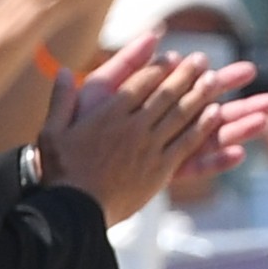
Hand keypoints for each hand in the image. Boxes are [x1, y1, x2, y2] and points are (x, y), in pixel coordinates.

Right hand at [36, 34, 221, 225]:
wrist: (76, 211)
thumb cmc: (61, 172)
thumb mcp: (52, 131)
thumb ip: (61, 98)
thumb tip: (65, 70)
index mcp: (109, 114)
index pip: (140, 83)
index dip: (159, 68)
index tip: (173, 57)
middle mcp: (134, 127)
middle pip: (166, 95)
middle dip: (186, 75)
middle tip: (202, 60)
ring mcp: (150, 148)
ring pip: (181, 115)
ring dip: (200, 95)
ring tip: (215, 79)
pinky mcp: (161, 170)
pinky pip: (187, 143)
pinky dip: (202, 126)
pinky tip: (215, 114)